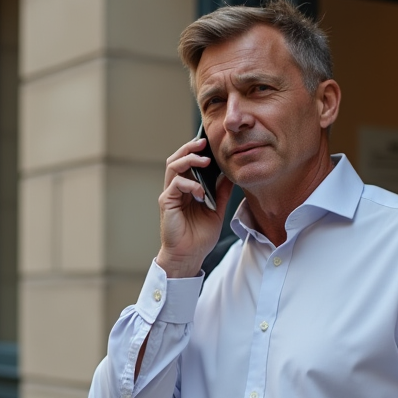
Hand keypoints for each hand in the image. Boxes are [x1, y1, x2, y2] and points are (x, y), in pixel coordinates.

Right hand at [156, 137, 234, 277]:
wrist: (190, 255)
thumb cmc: (200, 236)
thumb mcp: (217, 209)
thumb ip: (221, 191)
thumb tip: (230, 174)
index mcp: (187, 188)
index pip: (187, 162)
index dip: (196, 150)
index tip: (210, 143)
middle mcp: (176, 188)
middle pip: (177, 158)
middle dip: (190, 148)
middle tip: (204, 142)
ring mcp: (170, 194)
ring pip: (173, 166)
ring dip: (189, 160)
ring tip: (205, 161)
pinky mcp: (167, 203)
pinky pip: (176, 185)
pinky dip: (189, 184)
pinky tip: (201, 191)